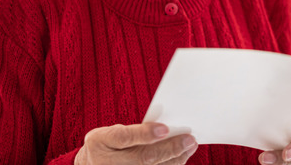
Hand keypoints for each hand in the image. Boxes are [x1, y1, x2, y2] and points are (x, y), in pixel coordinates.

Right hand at [75, 122, 197, 164]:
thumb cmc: (105, 146)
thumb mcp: (109, 132)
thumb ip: (132, 131)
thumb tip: (163, 129)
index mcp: (101, 142)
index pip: (124, 137)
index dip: (145, 134)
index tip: (165, 129)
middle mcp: (110, 162)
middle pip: (143, 158)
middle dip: (169, 148)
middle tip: (189, 139)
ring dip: (175, 159)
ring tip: (189, 147)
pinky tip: (180, 158)